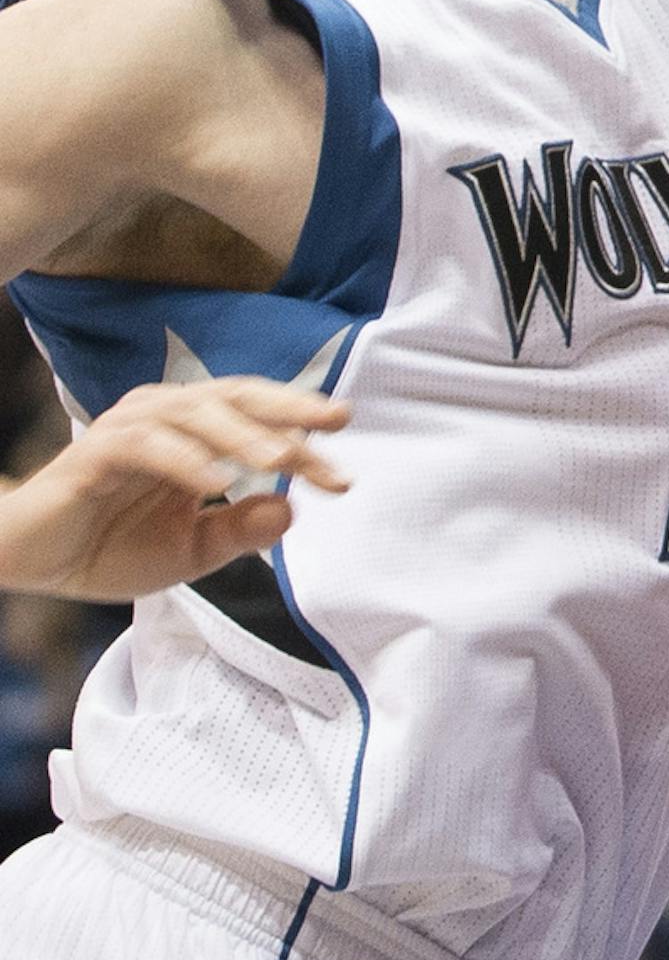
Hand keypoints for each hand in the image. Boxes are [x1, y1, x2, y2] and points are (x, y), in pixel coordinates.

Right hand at [0, 376, 349, 600]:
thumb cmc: (110, 547)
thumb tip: (293, 510)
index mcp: (194, 430)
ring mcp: (131, 427)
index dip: (304, 443)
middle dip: (290, 408)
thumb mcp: (191, 550)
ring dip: (244, 435)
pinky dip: (185, 460)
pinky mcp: (97, 451)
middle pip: (238, 397)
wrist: (35, 562)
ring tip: (284, 460)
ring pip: (198, 412)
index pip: (261, 423)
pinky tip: (216, 482)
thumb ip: (240, 531)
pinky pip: (147, 445)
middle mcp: (166, 415)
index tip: (343, 478)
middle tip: (336, 423)